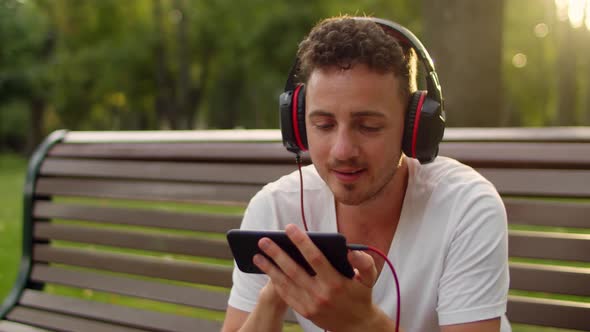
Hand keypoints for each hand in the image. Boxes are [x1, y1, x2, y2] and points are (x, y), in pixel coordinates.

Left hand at [253, 224, 383, 330]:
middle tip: (263, 240)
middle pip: (294, 270)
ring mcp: (311, 304)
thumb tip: (350, 250)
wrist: (357, 326)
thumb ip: (364, 262)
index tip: (289, 228)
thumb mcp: (370, 278)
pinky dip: (275, 282)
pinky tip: (267, 270)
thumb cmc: (361, 295)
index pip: (315, 258)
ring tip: (257, 255)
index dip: (301, 242)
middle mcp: (321, 294)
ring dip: (270, 268)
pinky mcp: (304, 312)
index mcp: (336, 282)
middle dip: (277, 254)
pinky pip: (286, 295)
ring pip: (286, 283)